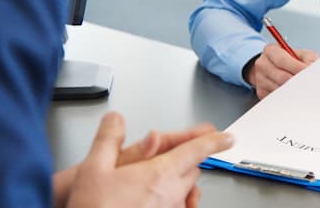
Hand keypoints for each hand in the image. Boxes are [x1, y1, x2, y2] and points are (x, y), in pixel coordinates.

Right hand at [65, 112, 233, 207]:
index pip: (196, 151)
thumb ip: (108, 140)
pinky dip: (178, 201)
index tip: (226, 137)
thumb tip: (115, 120)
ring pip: (187, 191)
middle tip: (167, 157)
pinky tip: (164, 201)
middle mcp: (171, 194)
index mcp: (159, 174)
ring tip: (157, 181)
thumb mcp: (92, 169)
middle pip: (191, 169)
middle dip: (184, 160)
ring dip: (179, 183)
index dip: (214, 141)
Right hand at [246, 43, 318, 98]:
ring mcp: (260, 79)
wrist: (273, 68)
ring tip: (303, 89)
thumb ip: (309, 58)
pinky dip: (287, 97)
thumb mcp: (300, 54)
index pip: (282, 60)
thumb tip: (312, 69)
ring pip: (279, 89)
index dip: (297, 67)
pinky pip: (276, 98)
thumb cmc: (290, 60)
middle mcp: (262, 64)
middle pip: (281, 77)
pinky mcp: (261, 92)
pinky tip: (294, 93)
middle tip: (309, 84)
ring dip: (294, 91)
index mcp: (270, 50)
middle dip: (297, 82)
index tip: (308, 72)